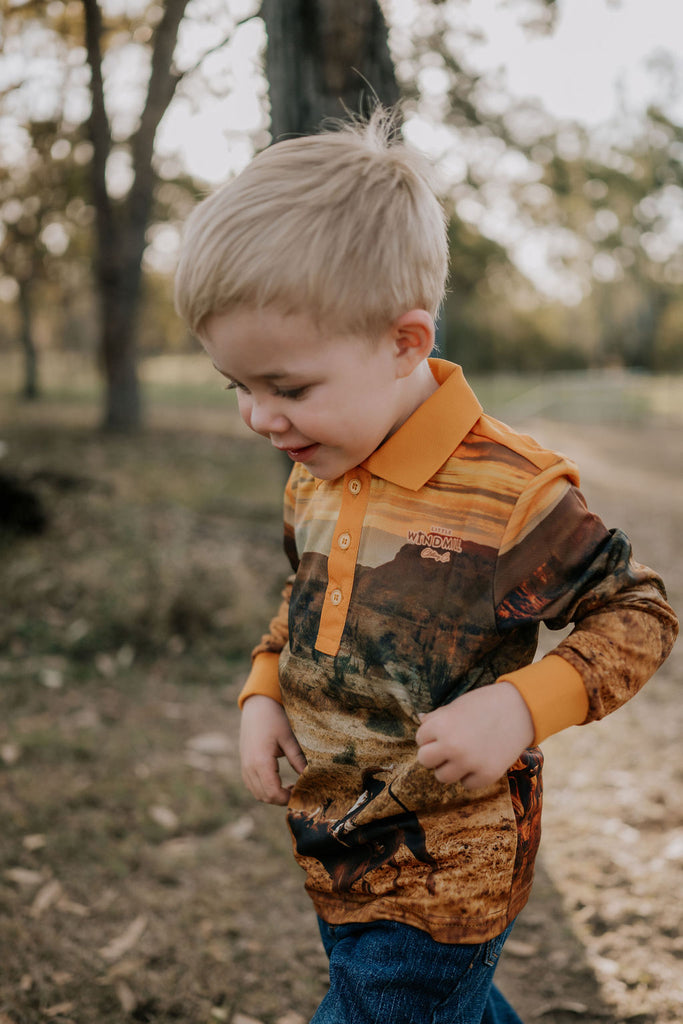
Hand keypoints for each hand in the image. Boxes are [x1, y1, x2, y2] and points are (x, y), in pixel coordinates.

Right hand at [240, 695, 306, 804]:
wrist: (257, 705)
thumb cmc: (275, 718)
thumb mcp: (289, 738)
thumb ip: (297, 759)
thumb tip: (309, 778)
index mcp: (261, 761)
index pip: (274, 793)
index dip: (289, 798)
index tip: (303, 793)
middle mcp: (249, 767)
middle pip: (265, 797)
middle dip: (282, 799)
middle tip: (299, 791)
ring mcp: (245, 766)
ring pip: (258, 794)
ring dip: (273, 795)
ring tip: (291, 786)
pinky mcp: (244, 764)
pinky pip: (253, 785)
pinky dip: (265, 789)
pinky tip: (279, 781)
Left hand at [415, 683, 533, 789]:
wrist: (520, 709)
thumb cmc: (485, 704)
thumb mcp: (456, 705)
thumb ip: (436, 717)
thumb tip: (419, 719)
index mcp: (441, 726)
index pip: (420, 739)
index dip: (431, 735)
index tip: (445, 730)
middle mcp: (452, 747)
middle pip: (425, 761)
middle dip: (435, 754)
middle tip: (449, 747)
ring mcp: (469, 763)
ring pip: (442, 777)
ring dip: (450, 767)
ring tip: (464, 754)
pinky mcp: (487, 775)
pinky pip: (466, 784)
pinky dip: (471, 775)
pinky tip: (480, 759)